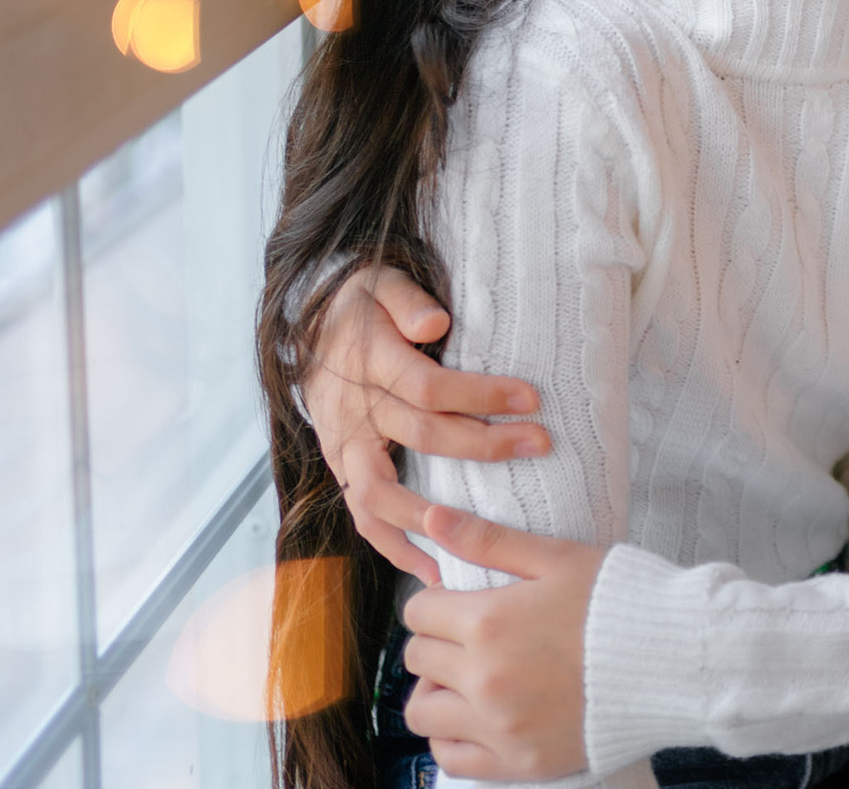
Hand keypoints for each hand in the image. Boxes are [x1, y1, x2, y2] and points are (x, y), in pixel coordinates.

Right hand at [302, 265, 545, 582]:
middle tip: (539, 443)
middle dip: (484, 443)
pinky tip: (432, 567)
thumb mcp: (379, 283)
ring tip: (482, 532)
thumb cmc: (360, 304)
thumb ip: (406, 300)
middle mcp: (353, 411)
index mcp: (368, 363)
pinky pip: (361, 515)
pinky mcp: (342, 468)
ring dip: (430, 517)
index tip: (530, 398)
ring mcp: (343, 446)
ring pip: (378, 493)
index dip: (480, 394)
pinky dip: (392, 545)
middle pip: (421, 436)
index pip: (428, 387)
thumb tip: (436, 321)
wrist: (309, 326)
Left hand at [401, 504, 604, 780]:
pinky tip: (476, 718)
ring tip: (467, 679)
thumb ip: (490, 540)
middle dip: (437, 640)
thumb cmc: (620, 600)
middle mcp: (484, 678)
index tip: (460, 603)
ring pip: (421, 712)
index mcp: (489, 622)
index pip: (419, 611)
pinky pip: (451, 757)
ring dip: (435, 691)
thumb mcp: (558, 558)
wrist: (674, 662)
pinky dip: (451, 737)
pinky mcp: (518, 760)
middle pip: (418, 657)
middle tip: (470, 636)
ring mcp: (499, 725)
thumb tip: (432, 517)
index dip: (436, 601)